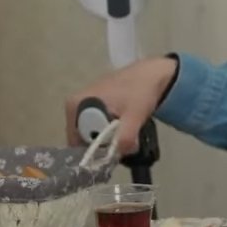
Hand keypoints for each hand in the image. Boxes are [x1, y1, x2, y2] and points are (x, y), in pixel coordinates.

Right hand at [64, 56, 179, 153]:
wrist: (152, 74)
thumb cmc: (140, 91)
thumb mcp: (134, 115)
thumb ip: (126, 136)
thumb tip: (121, 153)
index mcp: (75, 105)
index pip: (76, 140)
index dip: (94, 150)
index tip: (112, 152)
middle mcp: (74, 104)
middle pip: (82, 137)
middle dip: (101, 144)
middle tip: (121, 144)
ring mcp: (83, 103)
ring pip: (91, 132)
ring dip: (107, 138)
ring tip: (125, 133)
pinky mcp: (94, 104)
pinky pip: (96, 125)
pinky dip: (109, 130)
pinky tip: (123, 126)